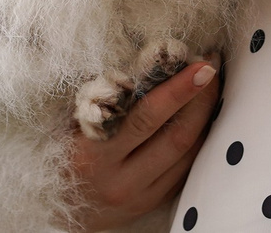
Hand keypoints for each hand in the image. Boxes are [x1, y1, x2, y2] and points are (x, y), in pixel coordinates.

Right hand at [63, 57, 220, 229]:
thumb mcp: (73, 125)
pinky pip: (185, 170)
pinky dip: (198, 141)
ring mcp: (139, 196)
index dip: (177, 89)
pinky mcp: (152, 203)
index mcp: (94, 155)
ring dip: (205, 118)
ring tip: (211, 88)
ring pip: (186, 155)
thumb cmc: (62, 152)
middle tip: (211, 69)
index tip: (199, 64)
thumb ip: (105, 99)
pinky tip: (202, 118)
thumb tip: (151, 64)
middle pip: (174, 136)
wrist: (59, 207)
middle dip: (200, 99)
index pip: (145, 118)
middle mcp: (120, 181)